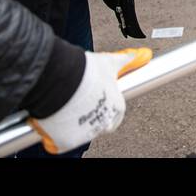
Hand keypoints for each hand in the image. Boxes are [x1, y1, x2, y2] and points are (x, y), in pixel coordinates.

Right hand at [27, 48, 150, 153]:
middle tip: (77, 104)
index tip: (96, 103)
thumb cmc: (86, 70)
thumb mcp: (109, 62)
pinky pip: (62, 141)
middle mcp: (104, 122)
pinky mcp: (67, 141)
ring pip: (80, 132)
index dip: (106, 109)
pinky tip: (54, 118)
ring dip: (73, 123)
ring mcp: (86, 133)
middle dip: (88, 115)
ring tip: (64, 107)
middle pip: (98, 124)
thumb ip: (126, 60)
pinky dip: (57, 132)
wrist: (61, 78)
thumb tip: (141, 54)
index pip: (116, 115)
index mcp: (117, 106)